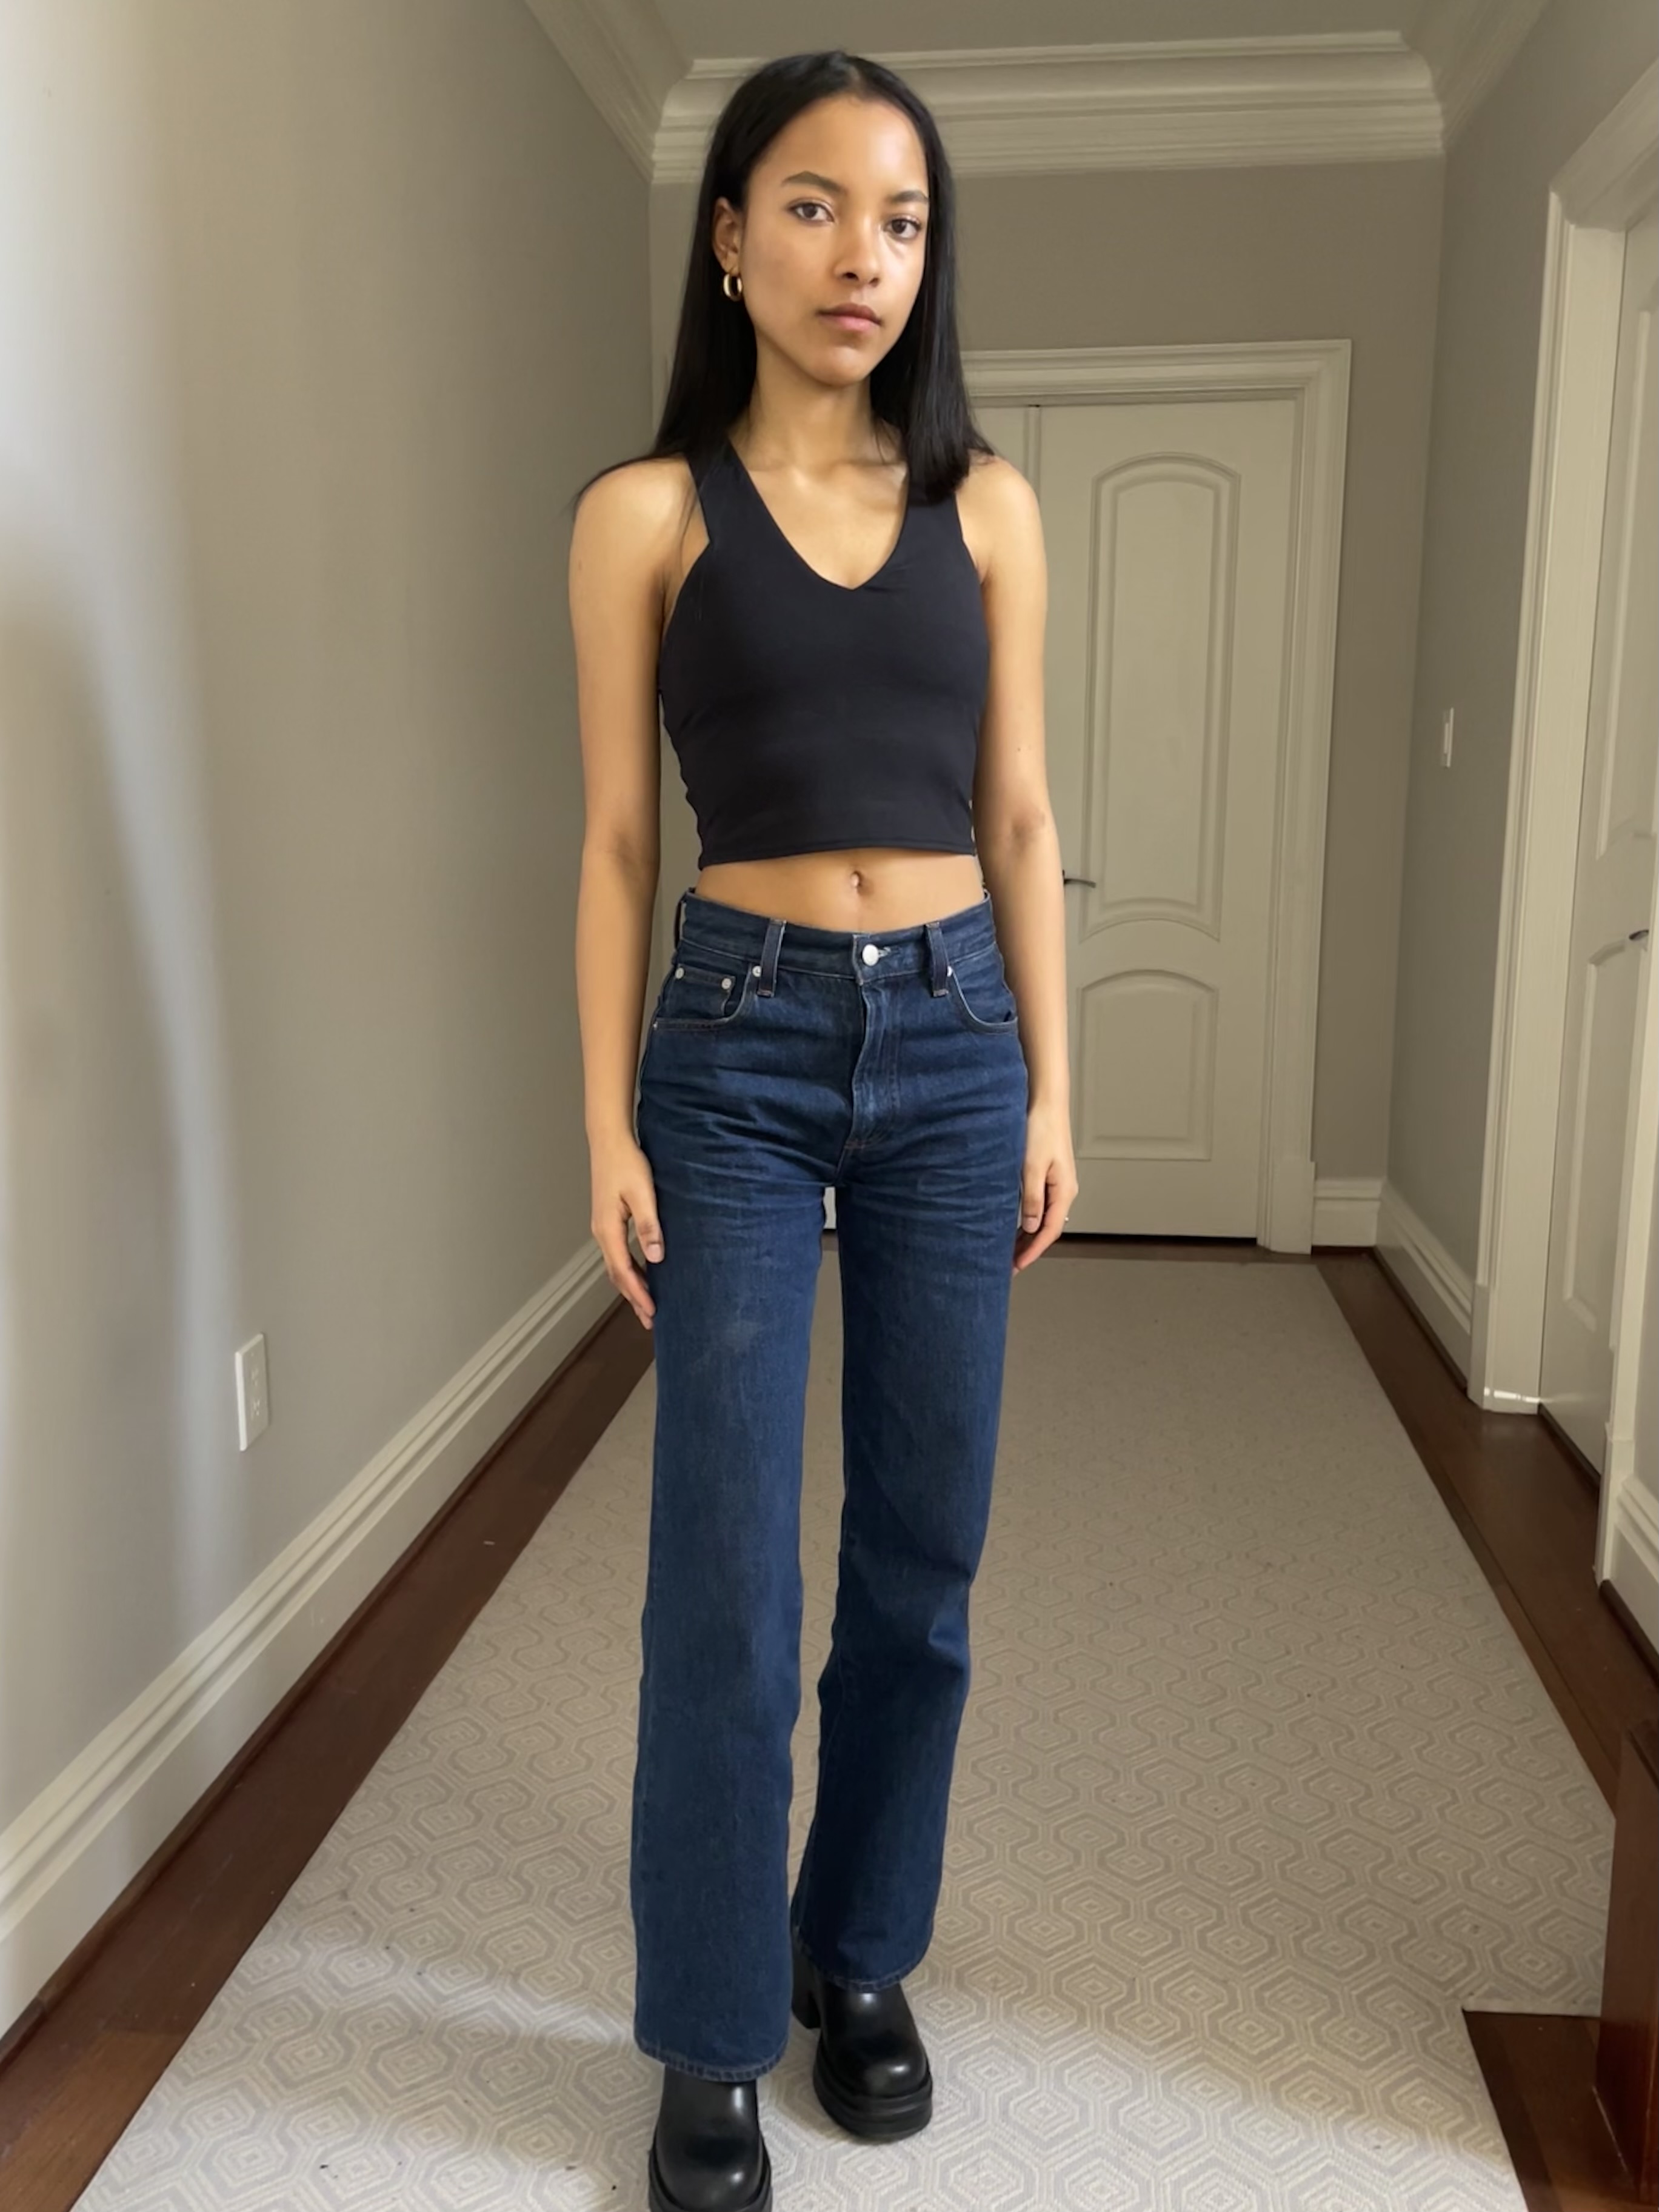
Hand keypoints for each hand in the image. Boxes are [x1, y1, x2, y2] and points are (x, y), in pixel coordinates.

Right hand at [591, 1132, 662, 1327]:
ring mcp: (603, 1228)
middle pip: (616, 1275)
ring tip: (646, 1305)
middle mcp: (601, 1233)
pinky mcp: (608, 1221)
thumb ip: (648, 1225)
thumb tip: (655, 1257)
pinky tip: (641, 1274)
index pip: (623, 1271)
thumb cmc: (626, 1164)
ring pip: (615, 1266)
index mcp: (608, 1229)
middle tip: (650, 1320)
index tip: (652, 1312)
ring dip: (630, 1287)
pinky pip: (617, 1254)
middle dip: (633, 1298)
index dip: (638, 1294)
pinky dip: (628, 1271)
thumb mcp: (642, 1193)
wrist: (609, 1141)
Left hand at [1014, 1101, 1077, 1273]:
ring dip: (1027, 1236)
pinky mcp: (1049, 1177)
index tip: (1017, 1265)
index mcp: (1064, 1191)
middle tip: (1009, 1265)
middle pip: (1047, 1229)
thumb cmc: (1040, 1130)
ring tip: (1009, 1251)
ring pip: (1043, 1219)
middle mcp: (1064, 1191)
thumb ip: (1032, 1199)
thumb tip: (1031, 1227)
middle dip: (1029, 1248)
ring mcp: (1057, 1185)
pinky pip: (1040, 1206)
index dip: (1033, 1250)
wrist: (1046, 1104)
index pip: (1049, 1231)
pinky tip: (1015, 1226)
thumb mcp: (1031, 1167)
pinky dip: (1028, 1220)